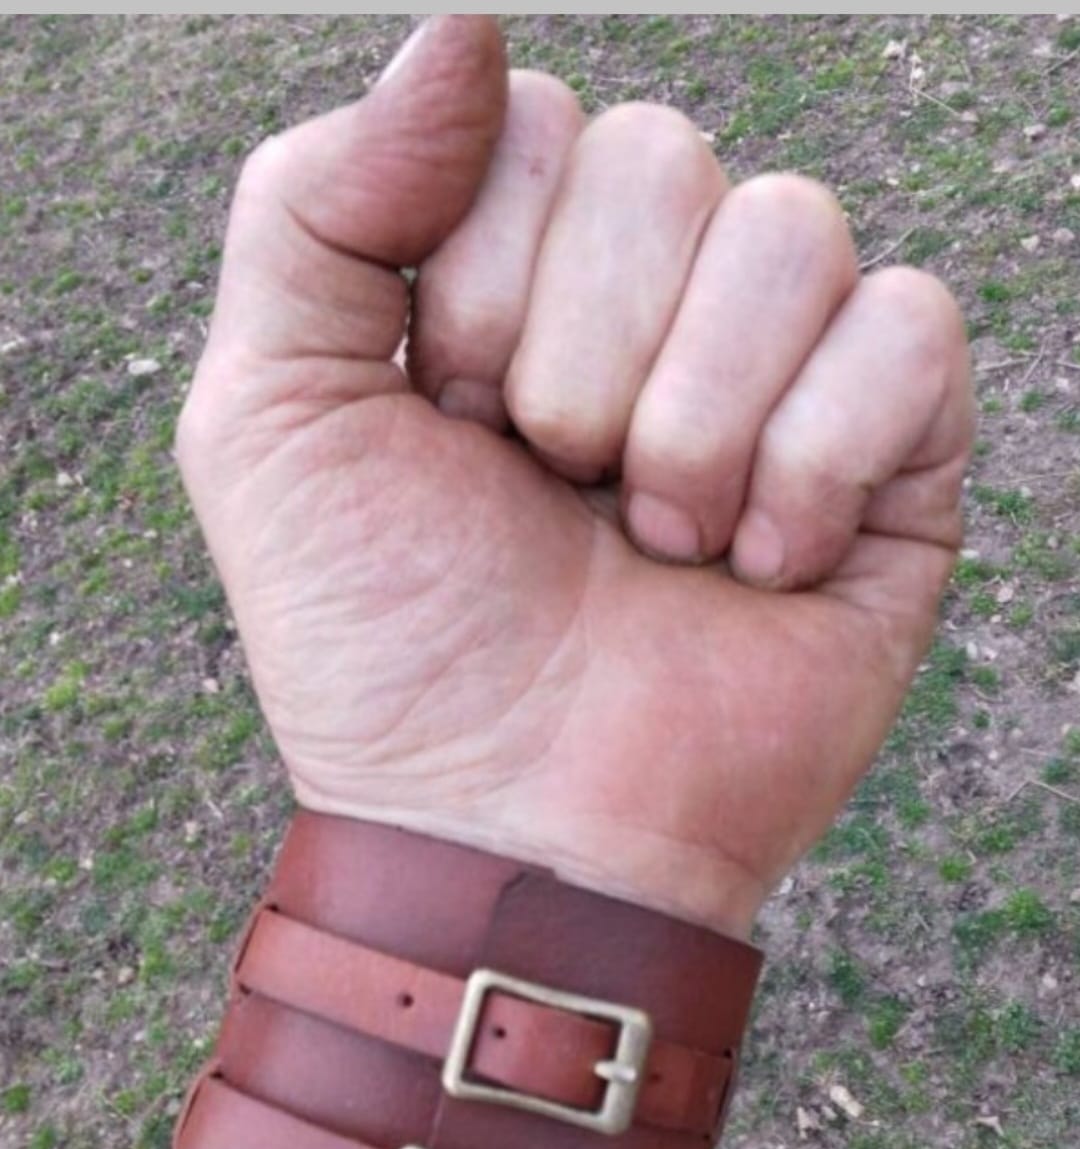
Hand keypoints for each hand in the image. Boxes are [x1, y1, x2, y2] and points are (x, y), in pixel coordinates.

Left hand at [176, 17, 972, 936]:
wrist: (518, 834)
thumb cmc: (390, 649)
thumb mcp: (272, 419)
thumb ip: (318, 202)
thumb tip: (470, 32)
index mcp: (517, 281)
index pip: (541, 129)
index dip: (483, 279)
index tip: (453, 424)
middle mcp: (655, 311)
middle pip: (670, 159)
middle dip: (581, 358)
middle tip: (557, 492)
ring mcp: (780, 381)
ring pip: (792, 233)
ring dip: (693, 418)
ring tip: (655, 543)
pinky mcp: (893, 464)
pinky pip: (911, 332)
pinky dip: (817, 458)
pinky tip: (760, 561)